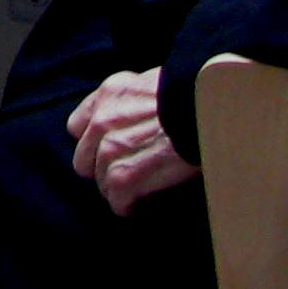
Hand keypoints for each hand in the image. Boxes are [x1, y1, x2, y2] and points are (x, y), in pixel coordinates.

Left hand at [68, 67, 197, 214]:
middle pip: (84, 159)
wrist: (209, 108)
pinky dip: (128, 205)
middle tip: (126, 171)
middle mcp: (102, 120)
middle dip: (102, 167)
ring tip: (138, 189)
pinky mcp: (125, 175)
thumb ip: (133, 100)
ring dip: (119, 188)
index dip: (94, 141)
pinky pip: (117, 200)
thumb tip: (137, 118)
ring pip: (101, 182)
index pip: (78, 126)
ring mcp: (110, 149)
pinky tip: (140, 203)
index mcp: (109, 94)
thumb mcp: (152, 83)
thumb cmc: (193, 96)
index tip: (110, 147)